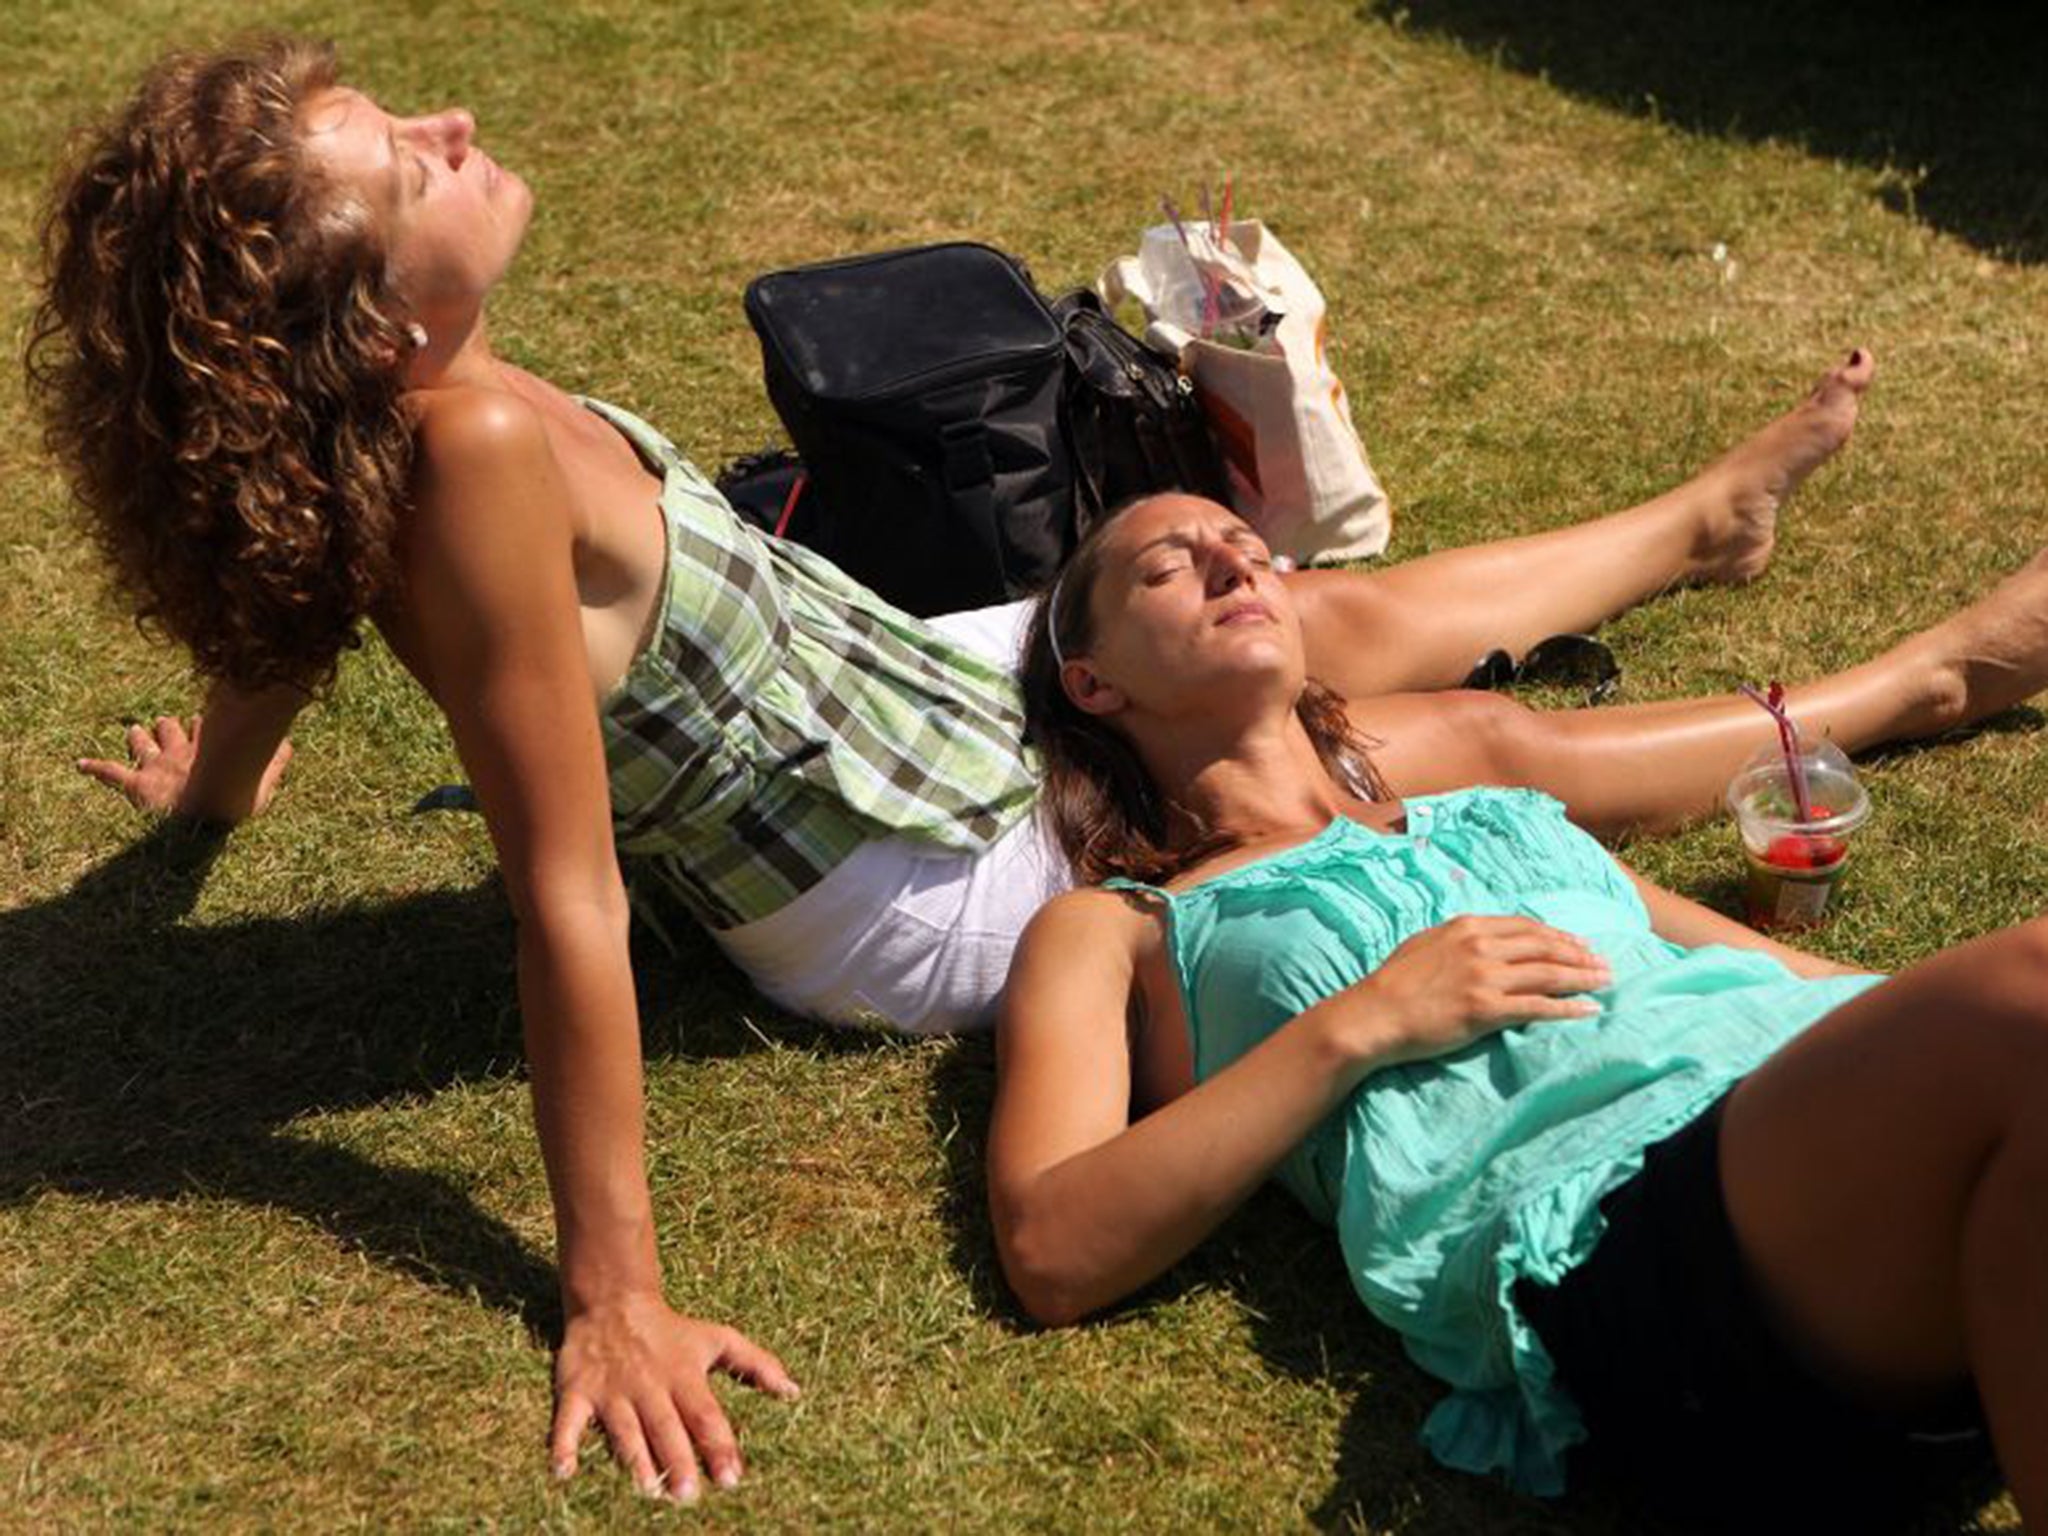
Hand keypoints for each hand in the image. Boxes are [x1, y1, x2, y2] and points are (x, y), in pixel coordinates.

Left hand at [76, 714, 292, 818]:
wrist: (206, 813)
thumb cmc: (235, 799)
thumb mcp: (263, 780)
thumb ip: (276, 762)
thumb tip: (289, 744)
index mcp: (208, 749)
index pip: (204, 728)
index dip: (203, 724)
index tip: (204, 720)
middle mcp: (180, 751)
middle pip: (171, 730)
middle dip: (168, 727)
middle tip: (166, 723)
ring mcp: (157, 766)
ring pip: (142, 743)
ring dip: (137, 738)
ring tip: (133, 731)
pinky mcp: (138, 784)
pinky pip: (111, 773)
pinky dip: (95, 768)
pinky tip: (80, 764)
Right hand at [552, 1294, 798, 1503]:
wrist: (613, 1302)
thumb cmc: (671, 1330)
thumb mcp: (717, 1338)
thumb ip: (756, 1364)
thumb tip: (793, 1391)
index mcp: (684, 1376)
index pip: (706, 1416)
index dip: (719, 1446)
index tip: (732, 1478)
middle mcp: (649, 1386)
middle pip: (666, 1428)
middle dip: (678, 1461)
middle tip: (689, 1496)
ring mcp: (612, 1391)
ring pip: (625, 1430)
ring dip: (635, 1461)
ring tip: (648, 1491)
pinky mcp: (578, 1392)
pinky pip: (568, 1421)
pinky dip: (563, 1445)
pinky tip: (563, 1472)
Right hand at [1353, 915, 1610, 1066]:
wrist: (1375, 1013)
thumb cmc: (1394, 982)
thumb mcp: (1427, 944)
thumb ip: (1460, 939)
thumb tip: (1485, 940)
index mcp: (1468, 927)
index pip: (1526, 927)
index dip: (1558, 936)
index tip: (1578, 945)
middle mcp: (1481, 946)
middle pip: (1544, 947)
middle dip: (1579, 954)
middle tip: (1603, 962)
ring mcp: (1486, 977)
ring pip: (1549, 973)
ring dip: (1582, 977)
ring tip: (1605, 981)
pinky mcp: (1487, 1009)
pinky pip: (1539, 1006)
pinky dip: (1569, 1007)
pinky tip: (1589, 1009)